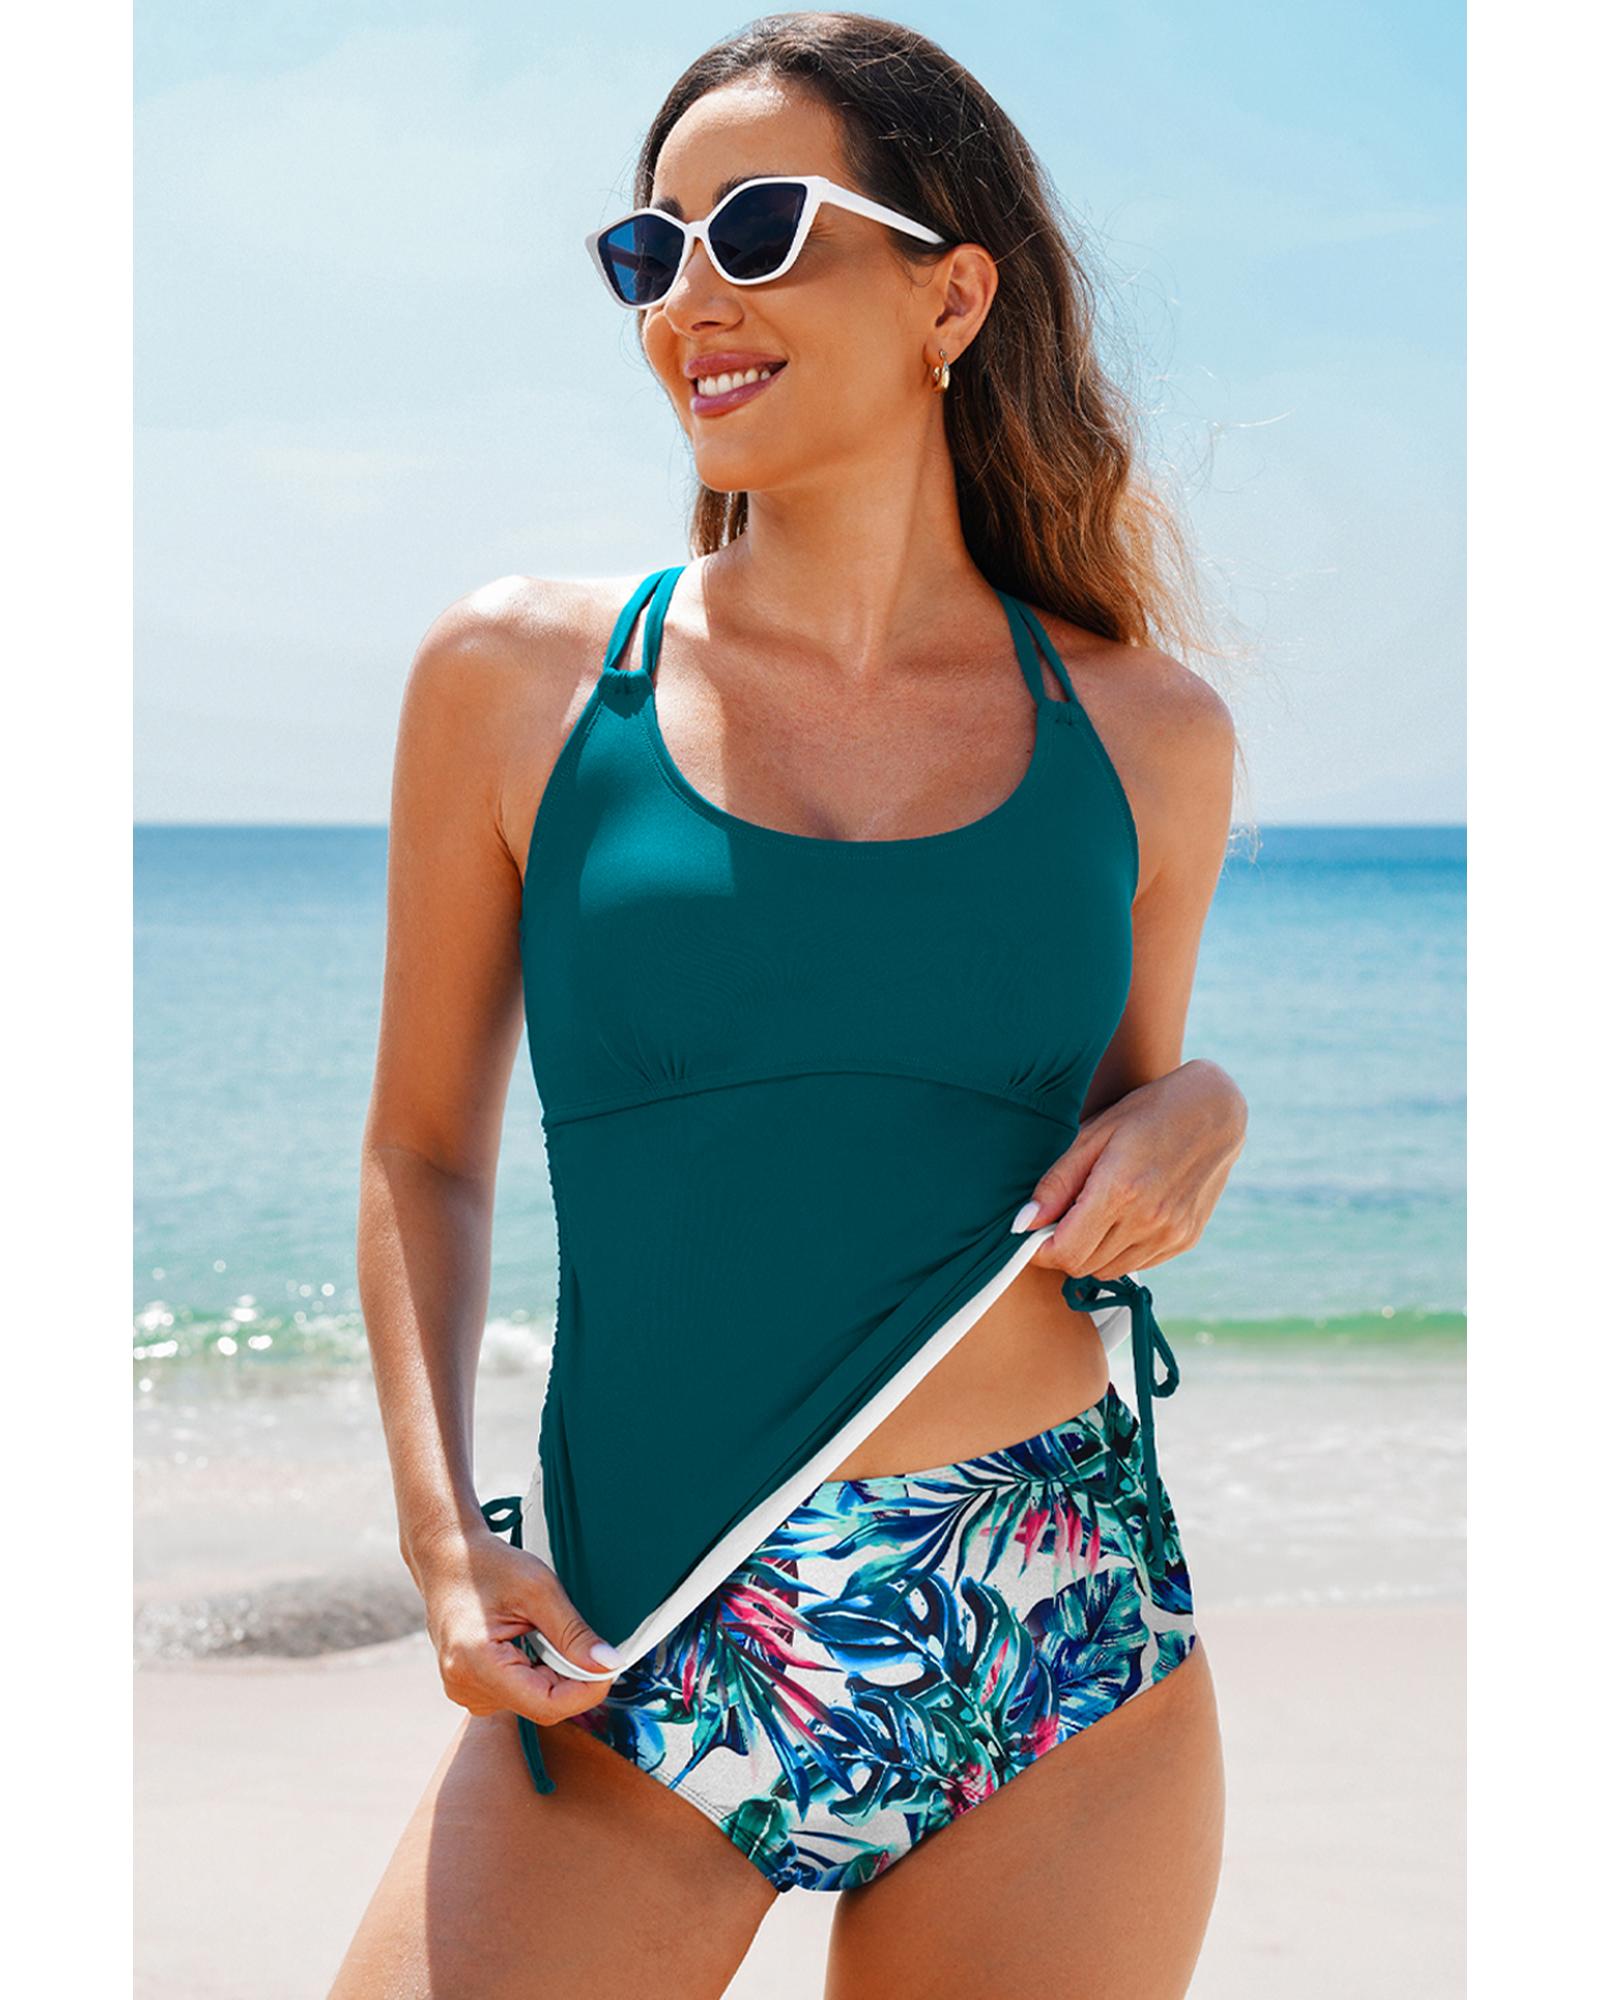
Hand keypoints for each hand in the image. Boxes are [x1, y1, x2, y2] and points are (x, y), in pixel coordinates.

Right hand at [408, 1525, 620, 1727]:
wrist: (446, 1558)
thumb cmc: (486, 1565)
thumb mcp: (539, 1588)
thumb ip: (573, 1632)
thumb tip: (608, 1664)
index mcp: (476, 1664)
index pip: (547, 1705)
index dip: (587, 1690)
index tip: (609, 1665)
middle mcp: (465, 1687)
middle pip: (542, 1704)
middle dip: (571, 1676)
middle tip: (575, 1634)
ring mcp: (465, 1691)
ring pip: (532, 1700)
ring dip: (552, 1672)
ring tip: (539, 1631)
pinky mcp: (471, 1688)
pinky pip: (517, 1693)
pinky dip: (535, 1672)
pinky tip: (526, 1640)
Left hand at [1018, 1059, 1246, 1280]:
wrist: (1214, 1111)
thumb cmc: (1146, 1114)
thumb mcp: (1093, 1136)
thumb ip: (1056, 1184)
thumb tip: (1024, 1223)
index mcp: (1119, 1191)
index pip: (1066, 1253)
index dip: (1040, 1250)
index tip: (1033, 1234)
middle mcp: (1148, 1220)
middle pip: (1084, 1267)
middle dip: (1063, 1249)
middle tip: (1061, 1219)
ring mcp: (1171, 1234)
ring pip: (1109, 1271)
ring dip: (1091, 1253)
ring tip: (1093, 1213)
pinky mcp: (1186, 1240)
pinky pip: (1138, 1264)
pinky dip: (1120, 1251)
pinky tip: (1123, 1216)